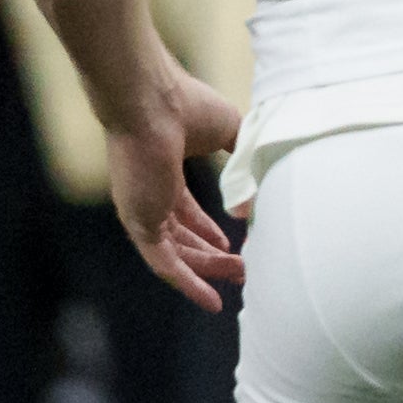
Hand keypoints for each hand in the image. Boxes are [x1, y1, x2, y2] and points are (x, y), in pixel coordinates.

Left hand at [109, 65, 243, 311]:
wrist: (151, 102)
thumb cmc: (187, 107)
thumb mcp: (230, 130)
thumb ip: (243, 155)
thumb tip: (261, 176)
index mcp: (164, 177)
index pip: (185, 214)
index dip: (209, 232)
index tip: (233, 244)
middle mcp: (149, 199)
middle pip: (184, 239)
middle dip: (213, 257)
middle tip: (245, 268)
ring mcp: (143, 213)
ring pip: (178, 254)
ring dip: (208, 271)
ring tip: (242, 278)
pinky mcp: (140, 224)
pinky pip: (164, 264)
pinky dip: (187, 283)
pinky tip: (211, 300)